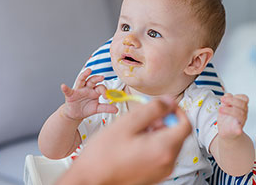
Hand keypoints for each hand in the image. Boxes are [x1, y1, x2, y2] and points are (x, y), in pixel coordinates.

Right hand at [57, 97, 191, 184]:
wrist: (91, 178)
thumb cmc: (103, 154)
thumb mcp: (127, 123)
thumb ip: (151, 110)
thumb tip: (168, 101)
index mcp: (163, 149)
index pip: (186, 124)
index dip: (176, 109)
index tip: (163, 104)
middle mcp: (167, 163)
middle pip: (178, 134)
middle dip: (164, 120)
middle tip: (143, 116)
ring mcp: (161, 171)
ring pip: (169, 143)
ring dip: (157, 131)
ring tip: (134, 129)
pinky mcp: (154, 175)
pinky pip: (161, 154)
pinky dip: (153, 143)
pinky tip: (134, 141)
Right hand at [61, 68, 117, 120]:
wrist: (76, 114)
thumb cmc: (86, 108)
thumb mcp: (97, 108)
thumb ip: (106, 108)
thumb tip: (116, 109)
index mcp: (94, 91)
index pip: (101, 87)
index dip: (104, 91)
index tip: (107, 97)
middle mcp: (87, 88)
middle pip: (92, 80)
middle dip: (97, 78)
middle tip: (102, 77)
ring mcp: (79, 90)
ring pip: (81, 80)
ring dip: (84, 75)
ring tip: (88, 71)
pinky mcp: (71, 94)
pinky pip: (68, 90)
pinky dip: (65, 88)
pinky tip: (63, 86)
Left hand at [218, 93, 248, 138]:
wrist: (226, 132)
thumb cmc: (226, 119)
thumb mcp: (224, 107)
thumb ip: (226, 101)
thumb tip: (227, 95)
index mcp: (240, 107)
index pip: (244, 98)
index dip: (236, 96)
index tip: (224, 97)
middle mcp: (242, 113)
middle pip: (242, 104)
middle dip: (231, 100)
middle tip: (222, 100)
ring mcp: (240, 121)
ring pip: (240, 114)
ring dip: (228, 110)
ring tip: (220, 109)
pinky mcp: (237, 130)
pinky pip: (240, 129)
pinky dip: (238, 129)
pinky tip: (237, 129)